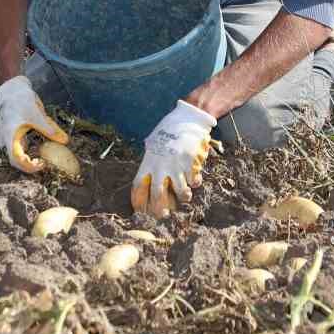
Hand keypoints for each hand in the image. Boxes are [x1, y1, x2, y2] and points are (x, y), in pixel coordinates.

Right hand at [0, 76, 66, 172]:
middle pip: (16, 160)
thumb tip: (65, 141)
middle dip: (31, 165)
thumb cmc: (22, 100)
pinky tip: (38, 143)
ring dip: (30, 157)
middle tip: (45, 163)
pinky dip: (29, 149)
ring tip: (43, 153)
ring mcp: (6, 139)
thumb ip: (50, 129)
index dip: (29, 167)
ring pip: (18, 154)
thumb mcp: (38, 115)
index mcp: (9, 136)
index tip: (43, 165)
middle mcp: (5, 140)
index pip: (16, 160)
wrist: (11, 90)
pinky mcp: (10, 136)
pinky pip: (19, 148)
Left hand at [131, 100, 216, 217]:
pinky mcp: (191, 164)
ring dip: (183, 197)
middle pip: (157, 193)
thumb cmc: (170, 130)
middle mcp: (161, 165)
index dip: (138, 200)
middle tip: (163, 214)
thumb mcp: (154, 142)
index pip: (138, 185)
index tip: (140, 210)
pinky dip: (195, 182)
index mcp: (149, 161)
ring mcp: (176, 165)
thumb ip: (151, 159)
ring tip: (186, 196)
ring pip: (180, 191)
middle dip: (159, 208)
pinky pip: (193, 180)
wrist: (188, 119)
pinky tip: (195, 179)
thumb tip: (148, 173)